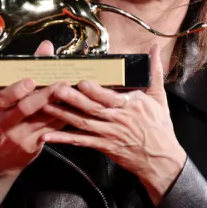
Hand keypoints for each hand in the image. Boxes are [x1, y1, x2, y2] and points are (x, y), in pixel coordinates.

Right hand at [0, 41, 66, 200]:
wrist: (1, 156)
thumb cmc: (7, 118)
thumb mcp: (10, 98)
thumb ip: (28, 70)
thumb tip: (46, 46)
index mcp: (0, 106)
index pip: (4, 97)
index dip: (17, 89)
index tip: (31, 80)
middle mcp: (7, 121)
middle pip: (26, 108)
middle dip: (46, 95)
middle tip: (63, 84)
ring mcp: (21, 136)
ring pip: (44, 120)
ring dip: (61, 106)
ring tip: (75, 93)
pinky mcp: (34, 146)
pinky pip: (53, 130)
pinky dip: (65, 117)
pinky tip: (76, 108)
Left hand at [41, 45, 185, 204]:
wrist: (161, 159)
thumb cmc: (159, 127)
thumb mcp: (159, 97)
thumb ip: (155, 72)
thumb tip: (154, 48)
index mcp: (130, 105)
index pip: (110, 97)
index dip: (95, 91)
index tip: (81, 81)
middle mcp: (117, 119)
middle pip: (92, 108)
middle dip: (73, 99)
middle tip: (55, 89)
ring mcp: (108, 134)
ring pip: (82, 123)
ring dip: (63, 115)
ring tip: (46, 105)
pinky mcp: (103, 146)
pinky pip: (80, 142)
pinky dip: (63, 139)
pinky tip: (48, 135)